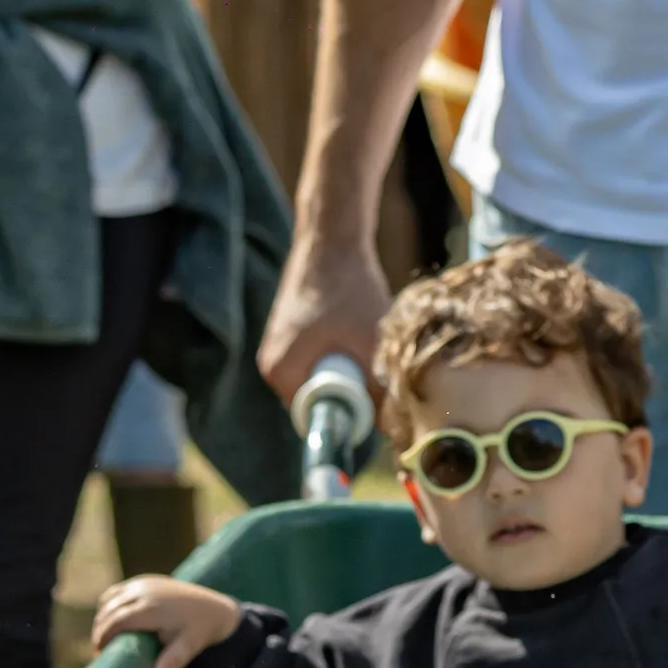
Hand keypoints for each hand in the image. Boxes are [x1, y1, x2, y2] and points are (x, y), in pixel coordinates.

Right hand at [92, 574, 245, 667]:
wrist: (217, 609)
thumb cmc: (202, 630)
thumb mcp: (190, 646)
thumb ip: (174, 661)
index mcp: (151, 608)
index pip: (115, 621)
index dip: (102, 636)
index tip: (98, 653)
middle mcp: (144, 591)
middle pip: (108, 610)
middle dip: (99, 629)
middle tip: (99, 650)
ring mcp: (145, 582)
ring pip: (109, 598)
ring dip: (102, 615)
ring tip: (104, 637)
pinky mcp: (148, 579)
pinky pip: (118, 590)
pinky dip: (110, 603)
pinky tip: (112, 619)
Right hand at [259, 232, 394, 406]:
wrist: (333, 239)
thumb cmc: (350, 289)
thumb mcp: (371, 343)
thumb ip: (381, 388)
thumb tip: (395, 427)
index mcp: (280, 373)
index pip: (317, 419)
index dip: (350, 419)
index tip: (378, 409)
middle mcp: (272, 365)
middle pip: (320, 401)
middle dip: (352, 396)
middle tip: (382, 380)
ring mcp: (279, 348)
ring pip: (322, 379)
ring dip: (349, 374)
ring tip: (372, 354)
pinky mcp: (291, 335)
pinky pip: (319, 361)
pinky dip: (341, 357)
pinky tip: (360, 338)